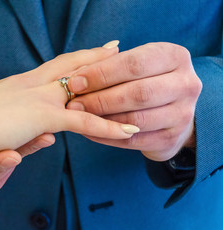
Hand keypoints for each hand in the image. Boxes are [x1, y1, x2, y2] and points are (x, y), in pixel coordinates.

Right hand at [0, 45, 138, 163]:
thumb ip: (13, 116)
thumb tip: (32, 122)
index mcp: (20, 83)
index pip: (53, 66)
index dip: (73, 59)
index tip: (89, 52)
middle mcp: (33, 84)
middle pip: (72, 65)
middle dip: (96, 57)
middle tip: (116, 49)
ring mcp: (39, 98)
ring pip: (84, 87)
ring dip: (111, 87)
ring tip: (137, 86)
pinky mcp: (42, 117)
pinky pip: (83, 121)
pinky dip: (108, 127)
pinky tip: (128, 132)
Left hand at [67, 42, 201, 160]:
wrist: (172, 109)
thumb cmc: (145, 79)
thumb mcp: (135, 63)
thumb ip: (109, 64)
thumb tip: (78, 74)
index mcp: (175, 57)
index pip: (134, 64)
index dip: (101, 74)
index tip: (74, 82)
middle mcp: (186, 84)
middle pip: (138, 93)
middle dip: (100, 99)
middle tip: (74, 103)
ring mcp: (183, 114)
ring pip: (136, 119)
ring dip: (102, 120)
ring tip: (79, 117)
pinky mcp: (172, 139)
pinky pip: (134, 141)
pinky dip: (107, 137)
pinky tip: (89, 131)